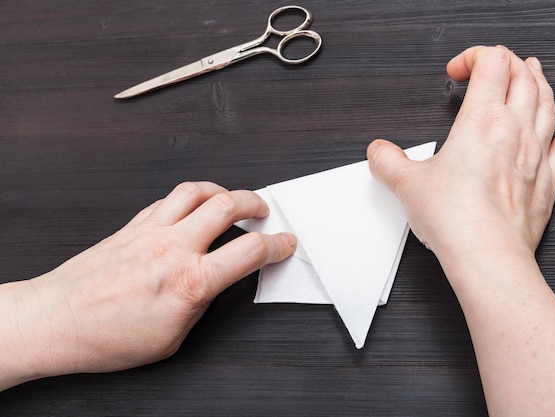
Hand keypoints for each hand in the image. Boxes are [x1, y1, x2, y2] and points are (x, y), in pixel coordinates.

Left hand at [4, 182, 294, 385]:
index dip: (278, 245)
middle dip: (256, 204)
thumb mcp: (173, 337)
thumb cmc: (107, 337)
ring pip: (197, 191)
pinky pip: (167, 199)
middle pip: (229, 205)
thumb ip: (201, 303)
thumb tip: (215, 283)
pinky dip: (189, 199)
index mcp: (191, 282)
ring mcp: (151, 231)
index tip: (284, 243)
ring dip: (223, 190)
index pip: (251, 251)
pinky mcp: (132, 225)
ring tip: (231, 200)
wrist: (56, 322)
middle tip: (263, 213)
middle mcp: (174, 248)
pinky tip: (191, 209)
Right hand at [367, 46, 554, 415]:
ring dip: (538, 80)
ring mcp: (536, 154)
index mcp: (483, 121)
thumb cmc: (456, 220)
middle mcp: (515, 130)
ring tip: (530, 72)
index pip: (491, 63)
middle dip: (504, 64)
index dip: (473, 57)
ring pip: (547, 100)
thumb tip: (379, 153)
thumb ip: (387, 162)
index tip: (456, 73)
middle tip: (486, 71)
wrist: (487, 257)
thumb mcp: (407, 185)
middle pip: (522, 75)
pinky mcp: (548, 180)